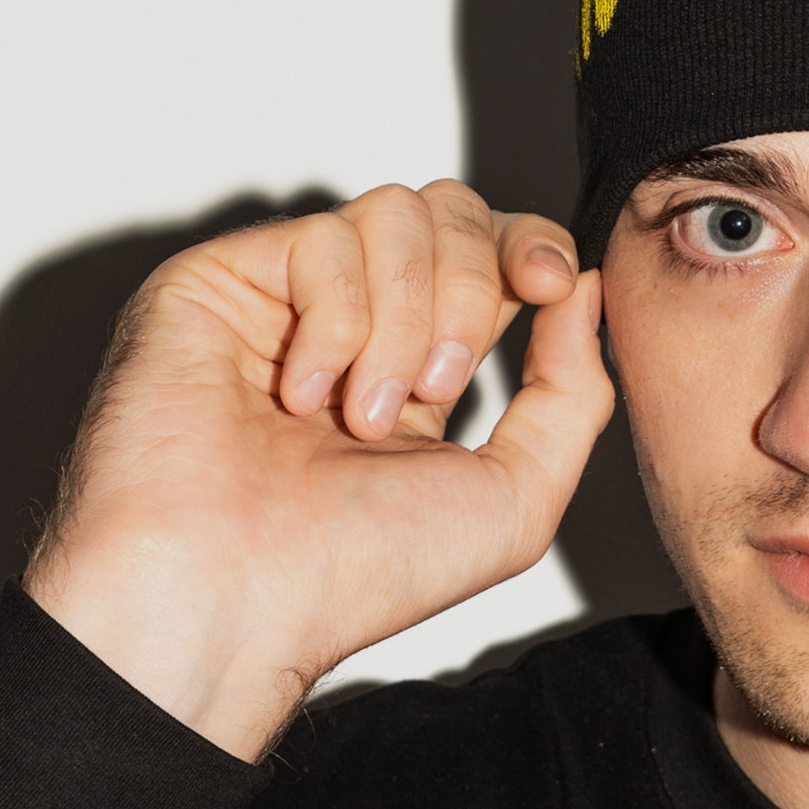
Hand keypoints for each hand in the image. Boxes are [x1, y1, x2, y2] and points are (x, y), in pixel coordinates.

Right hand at [25, 181, 613, 760]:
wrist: (238, 596)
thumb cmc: (358, 572)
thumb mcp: (518, 495)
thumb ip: (572, 391)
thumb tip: (587, 288)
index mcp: (428, 367)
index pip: (499, 252)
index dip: (536, 248)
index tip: (553, 286)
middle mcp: (362, 322)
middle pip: (456, 212)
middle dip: (473, 290)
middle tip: (441, 389)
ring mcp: (289, 296)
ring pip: (396, 213)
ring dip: (403, 319)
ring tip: (365, 412)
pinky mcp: (221, 280)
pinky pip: (322, 238)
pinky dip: (334, 322)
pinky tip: (300, 398)